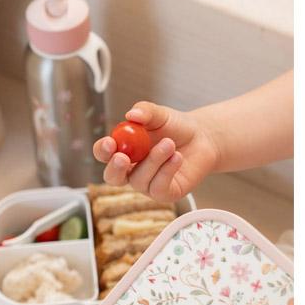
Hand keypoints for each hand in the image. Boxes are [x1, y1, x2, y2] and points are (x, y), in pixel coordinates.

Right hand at [93, 101, 219, 201]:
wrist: (202, 138)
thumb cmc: (176, 127)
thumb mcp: (160, 114)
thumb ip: (146, 111)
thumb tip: (131, 115)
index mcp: (123, 150)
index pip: (103, 154)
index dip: (102, 150)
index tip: (110, 142)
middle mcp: (131, 171)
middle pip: (112, 178)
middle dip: (114, 169)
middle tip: (123, 158)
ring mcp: (147, 184)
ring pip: (138, 180)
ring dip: (153, 161)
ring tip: (169, 144)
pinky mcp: (164, 194)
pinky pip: (158, 188)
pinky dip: (167, 171)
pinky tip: (177, 157)